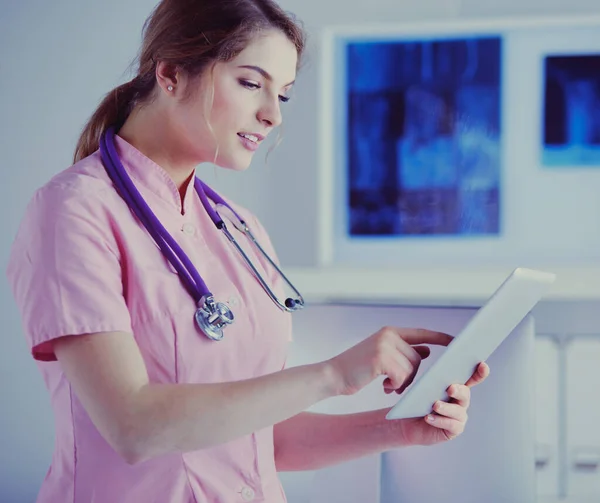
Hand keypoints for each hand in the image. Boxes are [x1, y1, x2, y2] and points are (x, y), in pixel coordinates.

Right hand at [326, 326, 452, 396]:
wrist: (333, 375)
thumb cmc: (357, 369)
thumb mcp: (382, 357)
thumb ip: (404, 352)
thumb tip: (426, 350)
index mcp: (390, 332)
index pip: (422, 333)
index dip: (441, 338)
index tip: (457, 342)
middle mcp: (388, 335)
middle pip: (418, 358)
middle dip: (412, 375)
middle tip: (396, 385)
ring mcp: (384, 345)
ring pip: (412, 368)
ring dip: (404, 382)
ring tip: (389, 386)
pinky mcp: (381, 358)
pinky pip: (403, 376)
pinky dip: (397, 385)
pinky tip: (385, 387)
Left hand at [397, 362, 489, 445]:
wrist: (406, 422)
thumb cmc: (416, 401)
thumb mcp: (421, 386)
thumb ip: (428, 374)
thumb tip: (428, 356)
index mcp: (455, 387)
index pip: (471, 378)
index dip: (479, 372)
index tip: (482, 364)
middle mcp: (460, 401)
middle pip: (465, 394)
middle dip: (459, 390)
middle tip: (450, 388)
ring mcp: (458, 416)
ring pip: (458, 411)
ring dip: (447, 408)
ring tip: (435, 405)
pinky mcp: (453, 430)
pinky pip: (451, 425)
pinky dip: (439, 421)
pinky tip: (428, 417)